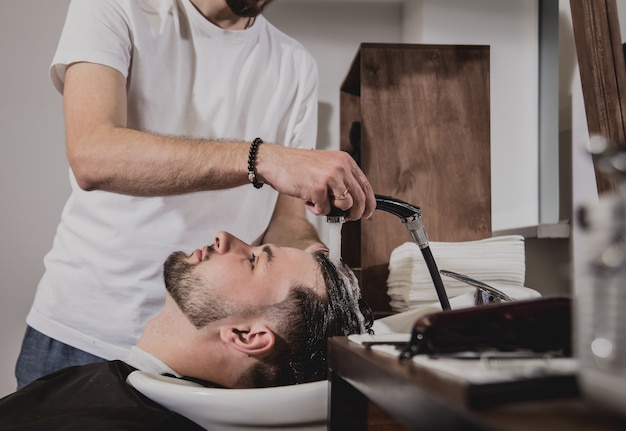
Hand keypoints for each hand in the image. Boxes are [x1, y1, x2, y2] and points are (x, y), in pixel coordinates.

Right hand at [257, 145, 375, 220]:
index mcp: (345, 161)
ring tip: (319, 202)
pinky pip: (325, 210)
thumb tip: (354, 202)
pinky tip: (307, 199)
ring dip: (332, 210)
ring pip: (345, 206)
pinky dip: (316, 209)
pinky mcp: (318, 188)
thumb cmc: (298, 166)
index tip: (367, 213)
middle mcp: (340, 167)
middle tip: (348, 218)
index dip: (369, 203)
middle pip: (360, 199)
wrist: (276, 162)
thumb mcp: (326, 165)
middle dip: (355, 213)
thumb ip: (341, 179)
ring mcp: (330, 178)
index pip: (365, 186)